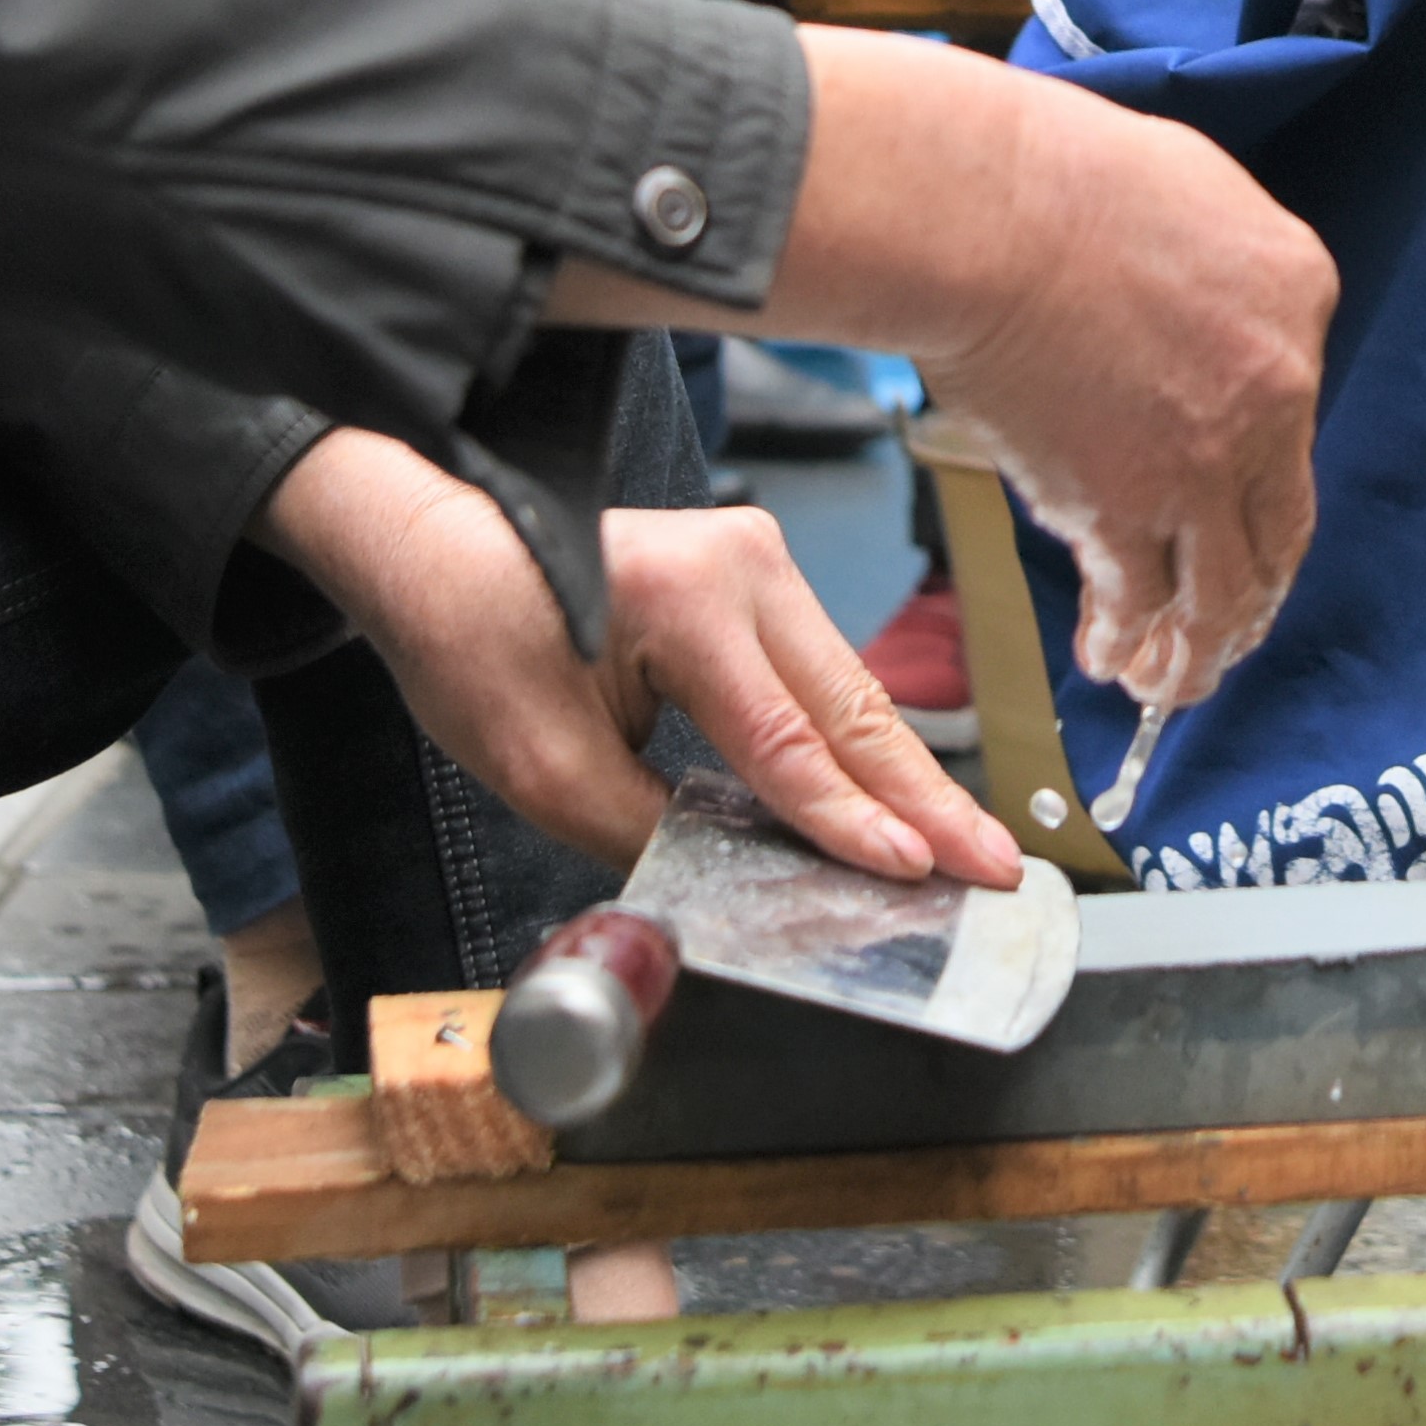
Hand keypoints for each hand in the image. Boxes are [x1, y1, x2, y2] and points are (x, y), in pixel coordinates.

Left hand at [258, 429, 1021, 888]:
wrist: (432, 543)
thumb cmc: (473, 637)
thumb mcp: (542, 763)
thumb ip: (646, 826)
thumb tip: (737, 882)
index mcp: (685, 597)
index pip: (786, 738)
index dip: (852, 820)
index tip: (912, 872)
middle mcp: (741, 560)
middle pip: (849, 705)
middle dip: (924, 798)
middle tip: (993, 866)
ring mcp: (754, 554)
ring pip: (846, 686)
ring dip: (900, 774)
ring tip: (964, 846)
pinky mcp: (751, 569)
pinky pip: (819, 668)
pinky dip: (855, 737)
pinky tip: (896, 796)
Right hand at [569, 30, 1332, 712]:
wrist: (980, 212)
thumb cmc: (1046, 170)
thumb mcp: (1180, 184)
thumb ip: (1208, 261)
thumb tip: (1185, 302)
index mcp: (1295, 292)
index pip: (1292, 406)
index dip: (1254, 467)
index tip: (1229, 501)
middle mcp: (1274, 390)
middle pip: (1281, 524)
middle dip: (1253, 589)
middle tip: (1231, 625)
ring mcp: (1205, 459)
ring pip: (1224, 588)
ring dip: (1201, 648)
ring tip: (1174, 681)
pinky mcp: (1125, 507)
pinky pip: (1141, 600)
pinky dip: (1128, 641)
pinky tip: (1110, 659)